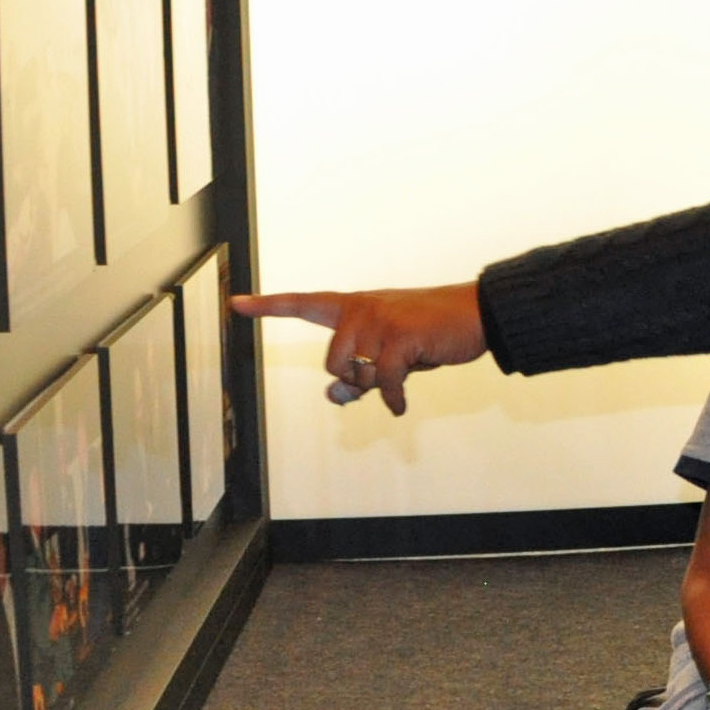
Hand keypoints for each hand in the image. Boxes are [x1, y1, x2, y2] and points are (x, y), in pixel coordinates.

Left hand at [228, 283, 484, 415]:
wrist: (474, 313)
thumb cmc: (429, 332)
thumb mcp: (389, 352)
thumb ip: (358, 372)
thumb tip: (333, 398)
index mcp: (354, 307)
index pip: (303, 304)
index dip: (266, 306)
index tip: (235, 303)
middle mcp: (360, 309)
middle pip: (332, 362)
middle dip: (356, 380)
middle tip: (384, 377)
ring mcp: (379, 321)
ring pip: (355, 374)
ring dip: (376, 386)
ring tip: (403, 372)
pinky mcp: (398, 338)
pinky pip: (383, 382)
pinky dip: (392, 399)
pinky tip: (399, 406)